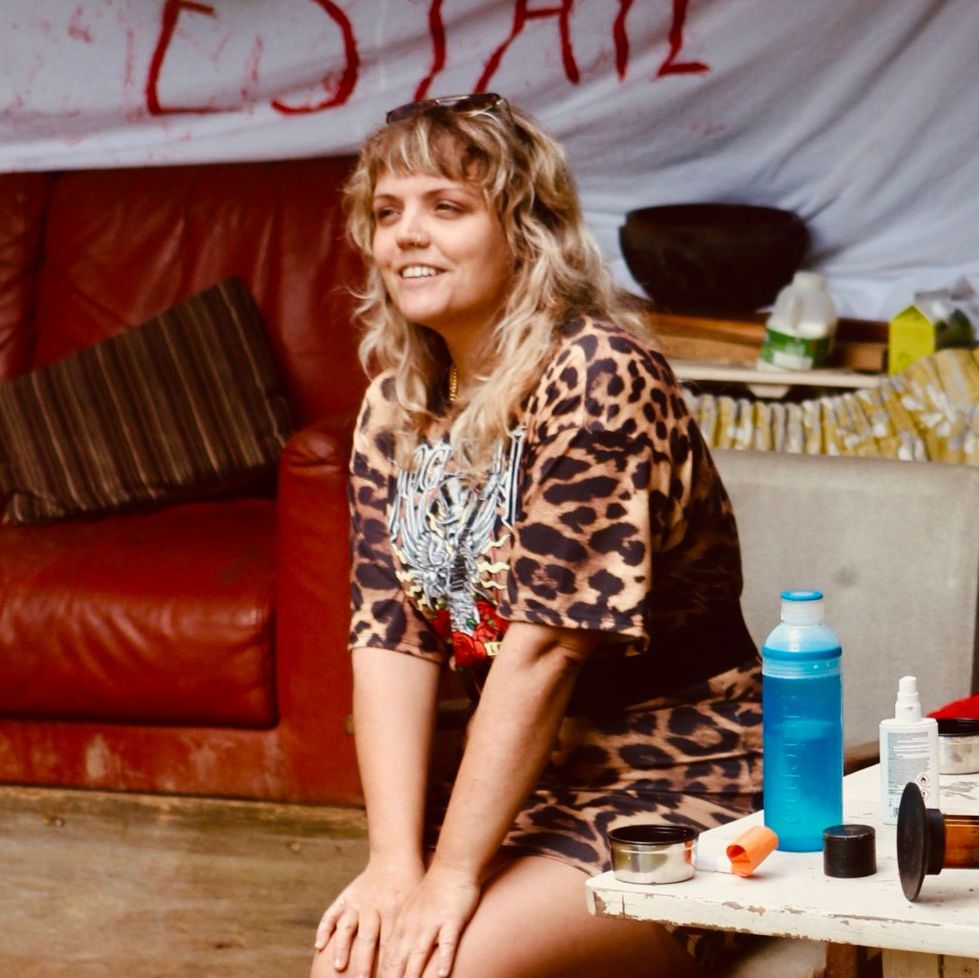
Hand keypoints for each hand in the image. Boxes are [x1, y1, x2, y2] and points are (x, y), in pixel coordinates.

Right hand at [314, 859, 424, 977]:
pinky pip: (332, 913)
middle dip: (364, 961)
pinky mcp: (346, 896)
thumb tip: (422, 956)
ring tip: (339, 967)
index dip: (388, 963)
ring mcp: (358, 901)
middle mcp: (374, 905)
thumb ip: (415, 928)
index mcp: (394, 908)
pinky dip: (324, 928)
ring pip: (347, 926)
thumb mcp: (417, 902)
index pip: (390, 942)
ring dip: (342, 947)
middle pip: (368, 937)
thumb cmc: (411, 884)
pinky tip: (319, 945)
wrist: (396, 855)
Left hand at [380, 865, 479, 977]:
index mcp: (402, 922)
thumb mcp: (411, 907)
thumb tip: (393, 952)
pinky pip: (447, 942)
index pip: (388, 954)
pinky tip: (443, 974)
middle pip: (399, 957)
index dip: (382, 974)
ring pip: (419, 953)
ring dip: (413, 975)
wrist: (453, 864)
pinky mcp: (452, 919)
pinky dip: (444, 958)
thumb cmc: (434, 889)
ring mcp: (432, 922)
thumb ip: (403, 929)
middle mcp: (414, 924)